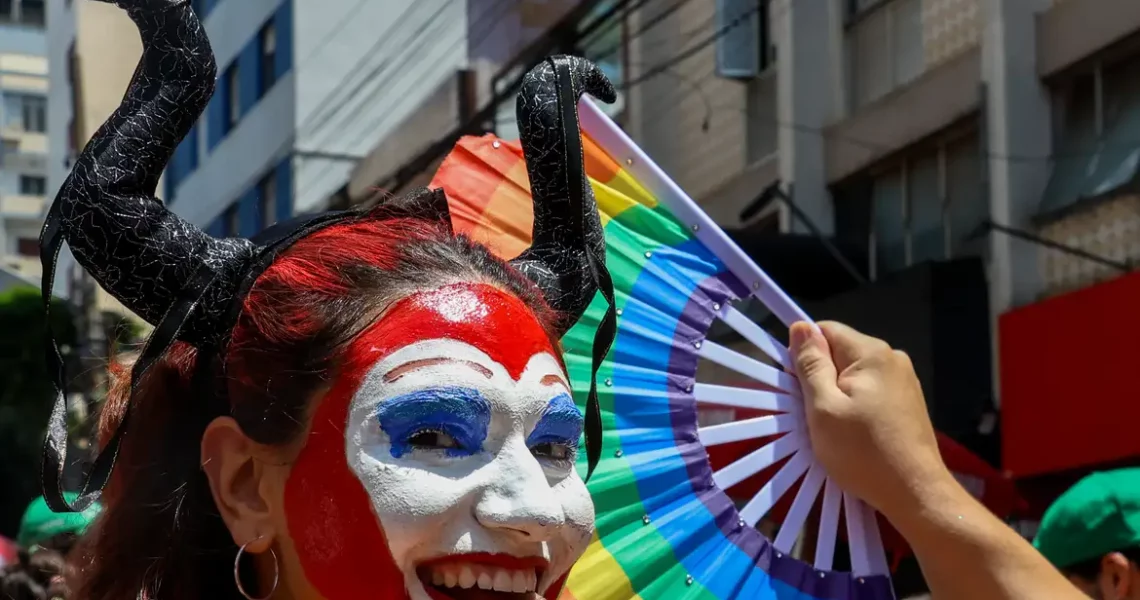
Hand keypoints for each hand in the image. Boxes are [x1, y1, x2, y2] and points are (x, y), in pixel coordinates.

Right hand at [789, 321, 951, 520]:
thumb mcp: (824, 408)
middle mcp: (893, 358)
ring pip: (855, 374)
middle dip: (822, 377)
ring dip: (838, 395)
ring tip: (836, 428)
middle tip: (815, 414)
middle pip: (841, 352)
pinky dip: (857, 406)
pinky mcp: (909, 402)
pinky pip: (871, 391)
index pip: (825, 330)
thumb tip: (800, 327)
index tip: (798, 388)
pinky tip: (856, 433)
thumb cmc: (863, 452)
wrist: (915, 493)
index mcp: (872, 353)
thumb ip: (811, 365)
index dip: (805, 354)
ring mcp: (905, 380)